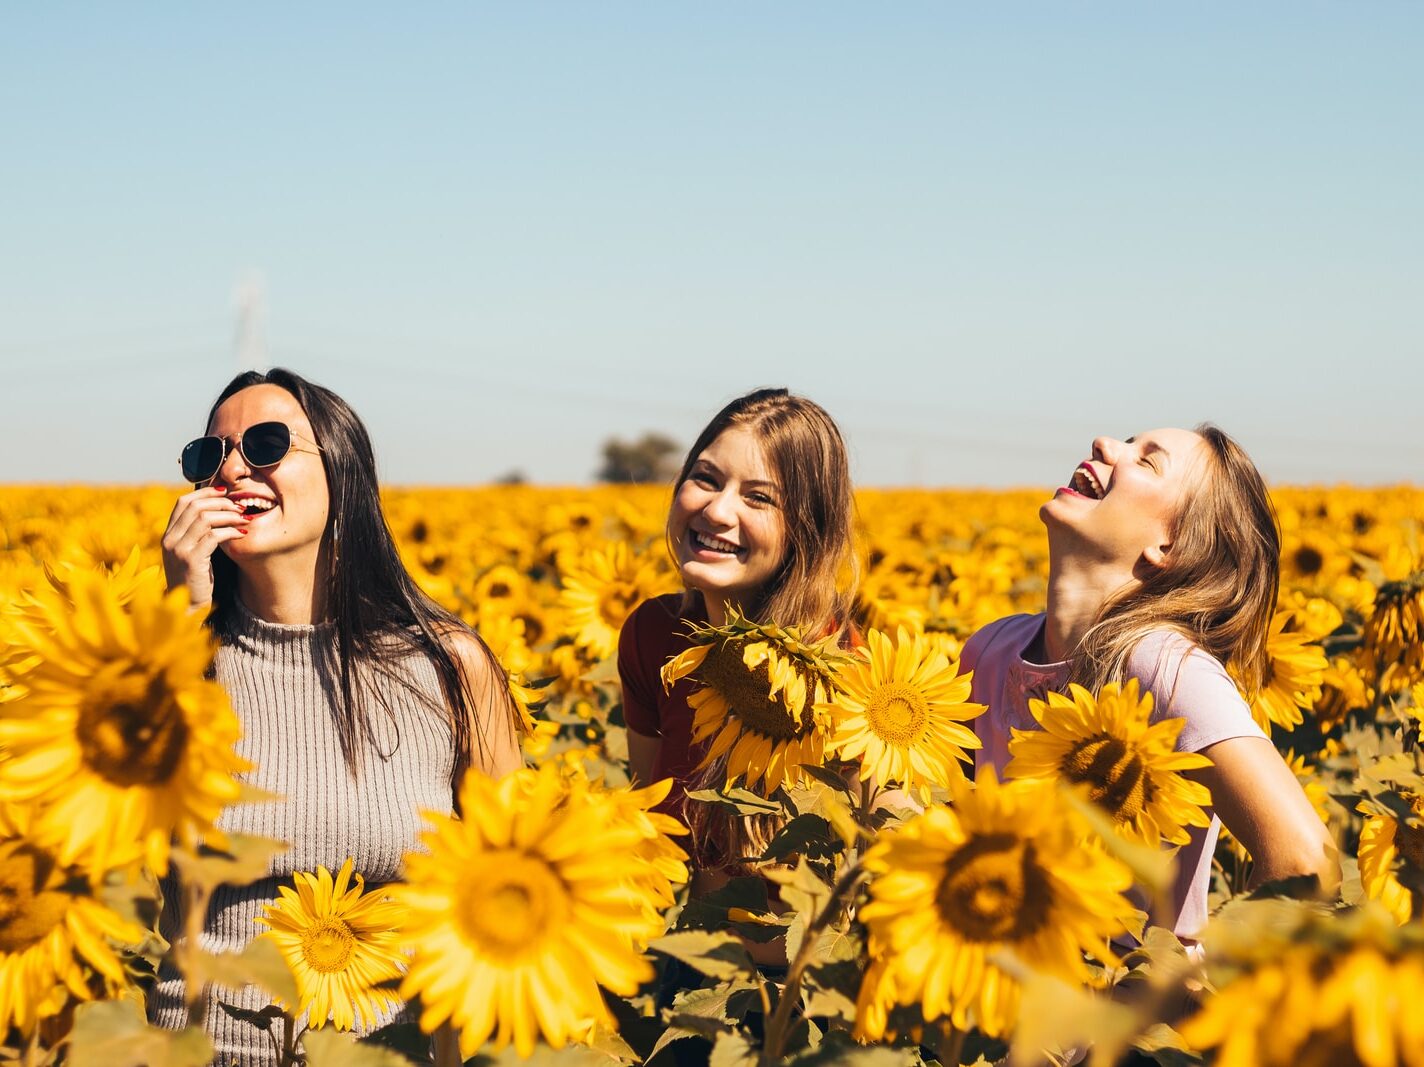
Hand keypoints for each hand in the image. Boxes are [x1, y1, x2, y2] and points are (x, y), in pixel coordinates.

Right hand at [161, 487, 246, 608]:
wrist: (187, 608)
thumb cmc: (196, 579)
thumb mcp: (193, 552)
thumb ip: (198, 533)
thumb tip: (218, 510)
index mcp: (168, 534)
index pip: (183, 502)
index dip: (206, 492)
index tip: (226, 492)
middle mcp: (169, 539)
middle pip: (195, 506)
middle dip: (222, 502)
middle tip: (240, 506)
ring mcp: (178, 549)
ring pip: (205, 518)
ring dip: (229, 515)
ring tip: (245, 518)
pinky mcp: (191, 560)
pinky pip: (213, 536)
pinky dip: (230, 531)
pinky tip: (242, 534)